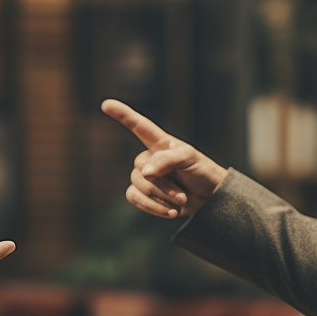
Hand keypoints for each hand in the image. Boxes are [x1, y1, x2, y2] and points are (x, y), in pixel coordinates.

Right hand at [100, 99, 226, 218]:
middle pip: (140, 169)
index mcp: (160, 143)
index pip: (139, 126)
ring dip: (161, 198)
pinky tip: (171, 212)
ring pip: (137, 186)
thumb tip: (144, 172)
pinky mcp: (145, 196)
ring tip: (181, 202)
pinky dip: (153, 208)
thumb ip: (166, 160)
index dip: (123, 115)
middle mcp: (150, 158)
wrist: (210, 198)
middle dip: (162, 186)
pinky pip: (134, 199)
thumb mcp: (189, 158)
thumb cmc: (202, 171)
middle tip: (183, 194)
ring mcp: (146, 177)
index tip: (106, 104)